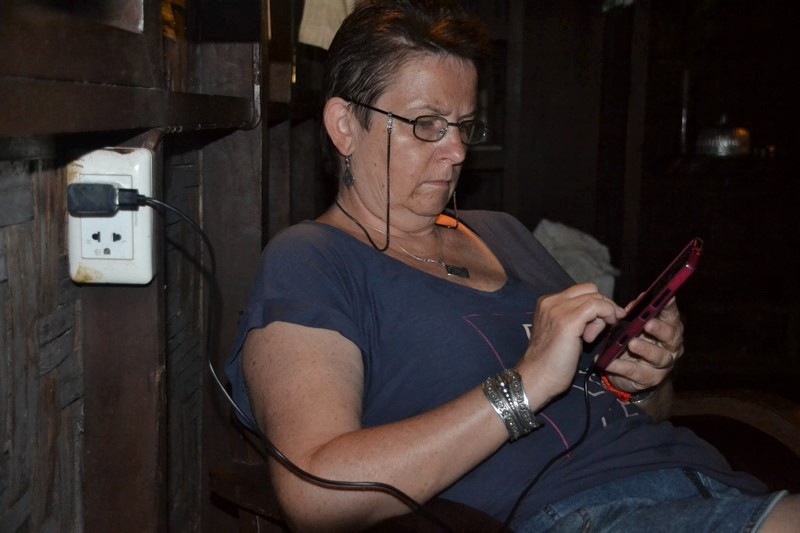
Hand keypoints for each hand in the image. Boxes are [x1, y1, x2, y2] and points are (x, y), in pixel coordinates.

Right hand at [522, 283, 625, 401]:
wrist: (537, 377)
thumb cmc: (550, 362)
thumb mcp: (562, 333)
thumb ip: (575, 319)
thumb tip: (599, 315)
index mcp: (547, 302)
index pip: (581, 291)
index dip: (596, 304)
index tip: (602, 322)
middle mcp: (551, 301)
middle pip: (590, 290)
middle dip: (602, 307)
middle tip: (600, 331)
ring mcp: (558, 309)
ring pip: (596, 297)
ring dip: (605, 315)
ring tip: (592, 338)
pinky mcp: (569, 320)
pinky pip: (598, 306)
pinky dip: (607, 315)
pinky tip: (600, 333)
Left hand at [604, 297, 683, 392]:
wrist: (626, 371)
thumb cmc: (632, 340)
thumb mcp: (633, 325)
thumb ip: (637, 312)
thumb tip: (640, 299)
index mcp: (668, 329)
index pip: (671, 316)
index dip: (669, 307)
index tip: (666, 298)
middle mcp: (670, 347)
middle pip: (670, 337)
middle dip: (660, 329)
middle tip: (647, 323)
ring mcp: (661, 365)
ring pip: (658, 357)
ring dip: (645, 349)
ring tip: (631, 344)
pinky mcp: (648, 379)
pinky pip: (635, 372)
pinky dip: (621, 366)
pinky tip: (609, 361)